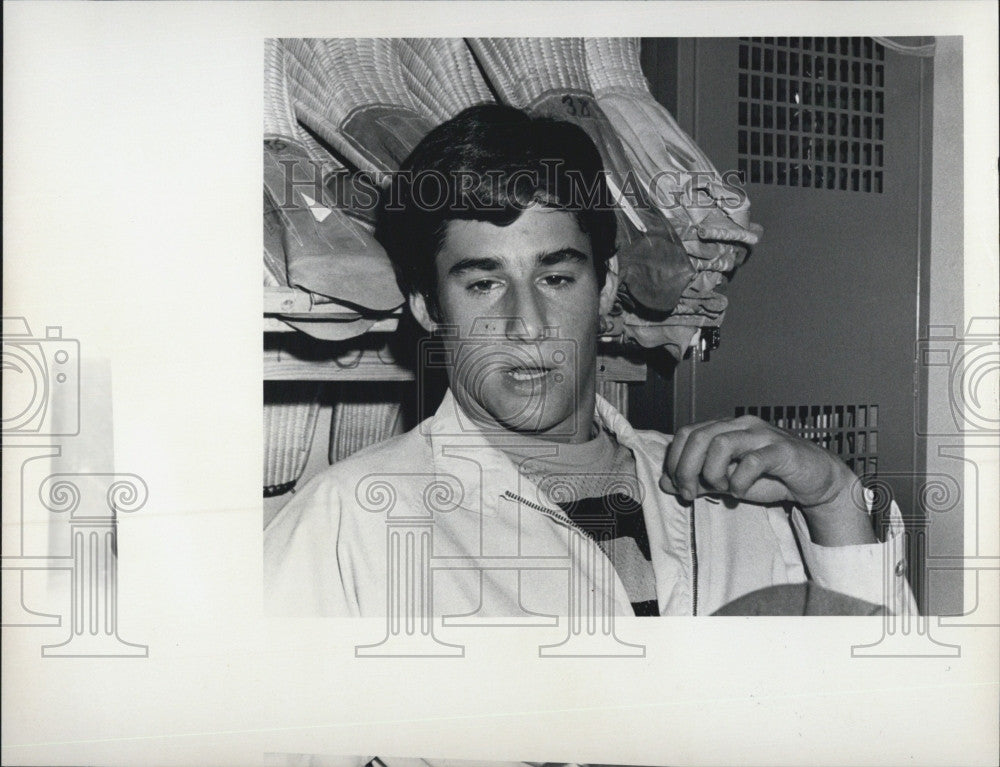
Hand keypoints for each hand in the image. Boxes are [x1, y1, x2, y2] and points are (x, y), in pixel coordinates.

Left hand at [660, 416, 874, 544]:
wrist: (815, 481)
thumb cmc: (772, 477)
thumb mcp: (727, 481)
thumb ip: (698, 481)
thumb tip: (666, 483)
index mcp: (725, 428)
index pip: (686, 433)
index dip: (675, 461)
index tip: (677, 488)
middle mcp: (741, 425)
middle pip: (697, 436)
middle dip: (686, 469)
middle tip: (690, 493)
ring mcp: (762, 435)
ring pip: (720, 443)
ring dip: (712, 472)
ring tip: (722, 488)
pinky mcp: (782, 451)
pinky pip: (752, 461)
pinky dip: (739, 480)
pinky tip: (741, 491)